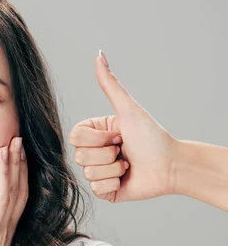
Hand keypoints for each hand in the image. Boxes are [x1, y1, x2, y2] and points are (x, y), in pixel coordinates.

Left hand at [0, 136, 28, 245]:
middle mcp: (2, 231)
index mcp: (4, 231)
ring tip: (3, 147)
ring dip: (4, 172)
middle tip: (17, 139)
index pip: (18, 195)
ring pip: (2, 198)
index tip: (20, 150)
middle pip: (16, 191)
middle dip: (18, 163)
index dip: (21, 171)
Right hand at [67, 51, 177, 202]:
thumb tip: (99, 55)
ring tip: (128, 164)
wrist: (170, 165)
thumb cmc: (152, 136)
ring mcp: (96, 172)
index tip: (118, 134)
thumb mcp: (128, 109)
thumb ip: (110, 84)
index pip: (75, 136)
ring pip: (88, 173)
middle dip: (108, 153)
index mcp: (93, 133)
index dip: (98, 137)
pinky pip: (96, 189)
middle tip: (124, 149)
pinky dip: (115, 183)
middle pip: (79, 156)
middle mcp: (92, 152)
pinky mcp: (103, 191)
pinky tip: (126, 178)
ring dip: (114, 168)